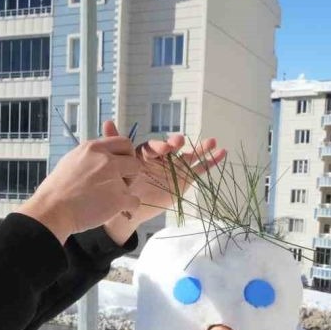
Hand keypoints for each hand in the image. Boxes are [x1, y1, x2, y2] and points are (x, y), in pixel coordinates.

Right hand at [16, 128, 142, 243]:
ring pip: (134, 182)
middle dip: (129, 172)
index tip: (121, 165)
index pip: (123, 142)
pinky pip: (134, 201)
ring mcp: (113, 178)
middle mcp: (106, 160)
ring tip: (109, 198)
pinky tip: (115, 209)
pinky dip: (127, 207)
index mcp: (94, 148)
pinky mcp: (118, 198)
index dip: (125, 154)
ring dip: (126, 190)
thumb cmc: (56, 189)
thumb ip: (91, 155)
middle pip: (134, 162)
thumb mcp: (71, 160)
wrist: (52, 209)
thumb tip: (102, 154)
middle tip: (116, 183)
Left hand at [101, 125, 226, 242]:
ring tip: (212, 142)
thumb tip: (108, 121)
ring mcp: (176, 168)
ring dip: (201, 148)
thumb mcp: (118, 165)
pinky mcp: (185, 179)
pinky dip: (211, 161)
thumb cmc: (124, 185)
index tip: (165, 148)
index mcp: (147, 153)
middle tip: (179, 142)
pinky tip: (222, 153)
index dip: (160, 147)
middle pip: (172, 148)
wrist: (131, 208)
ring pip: (189, 156)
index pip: (154, 147)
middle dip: (177, 144)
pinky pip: (199, 169)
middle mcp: (163, 158)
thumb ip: (116, 144)